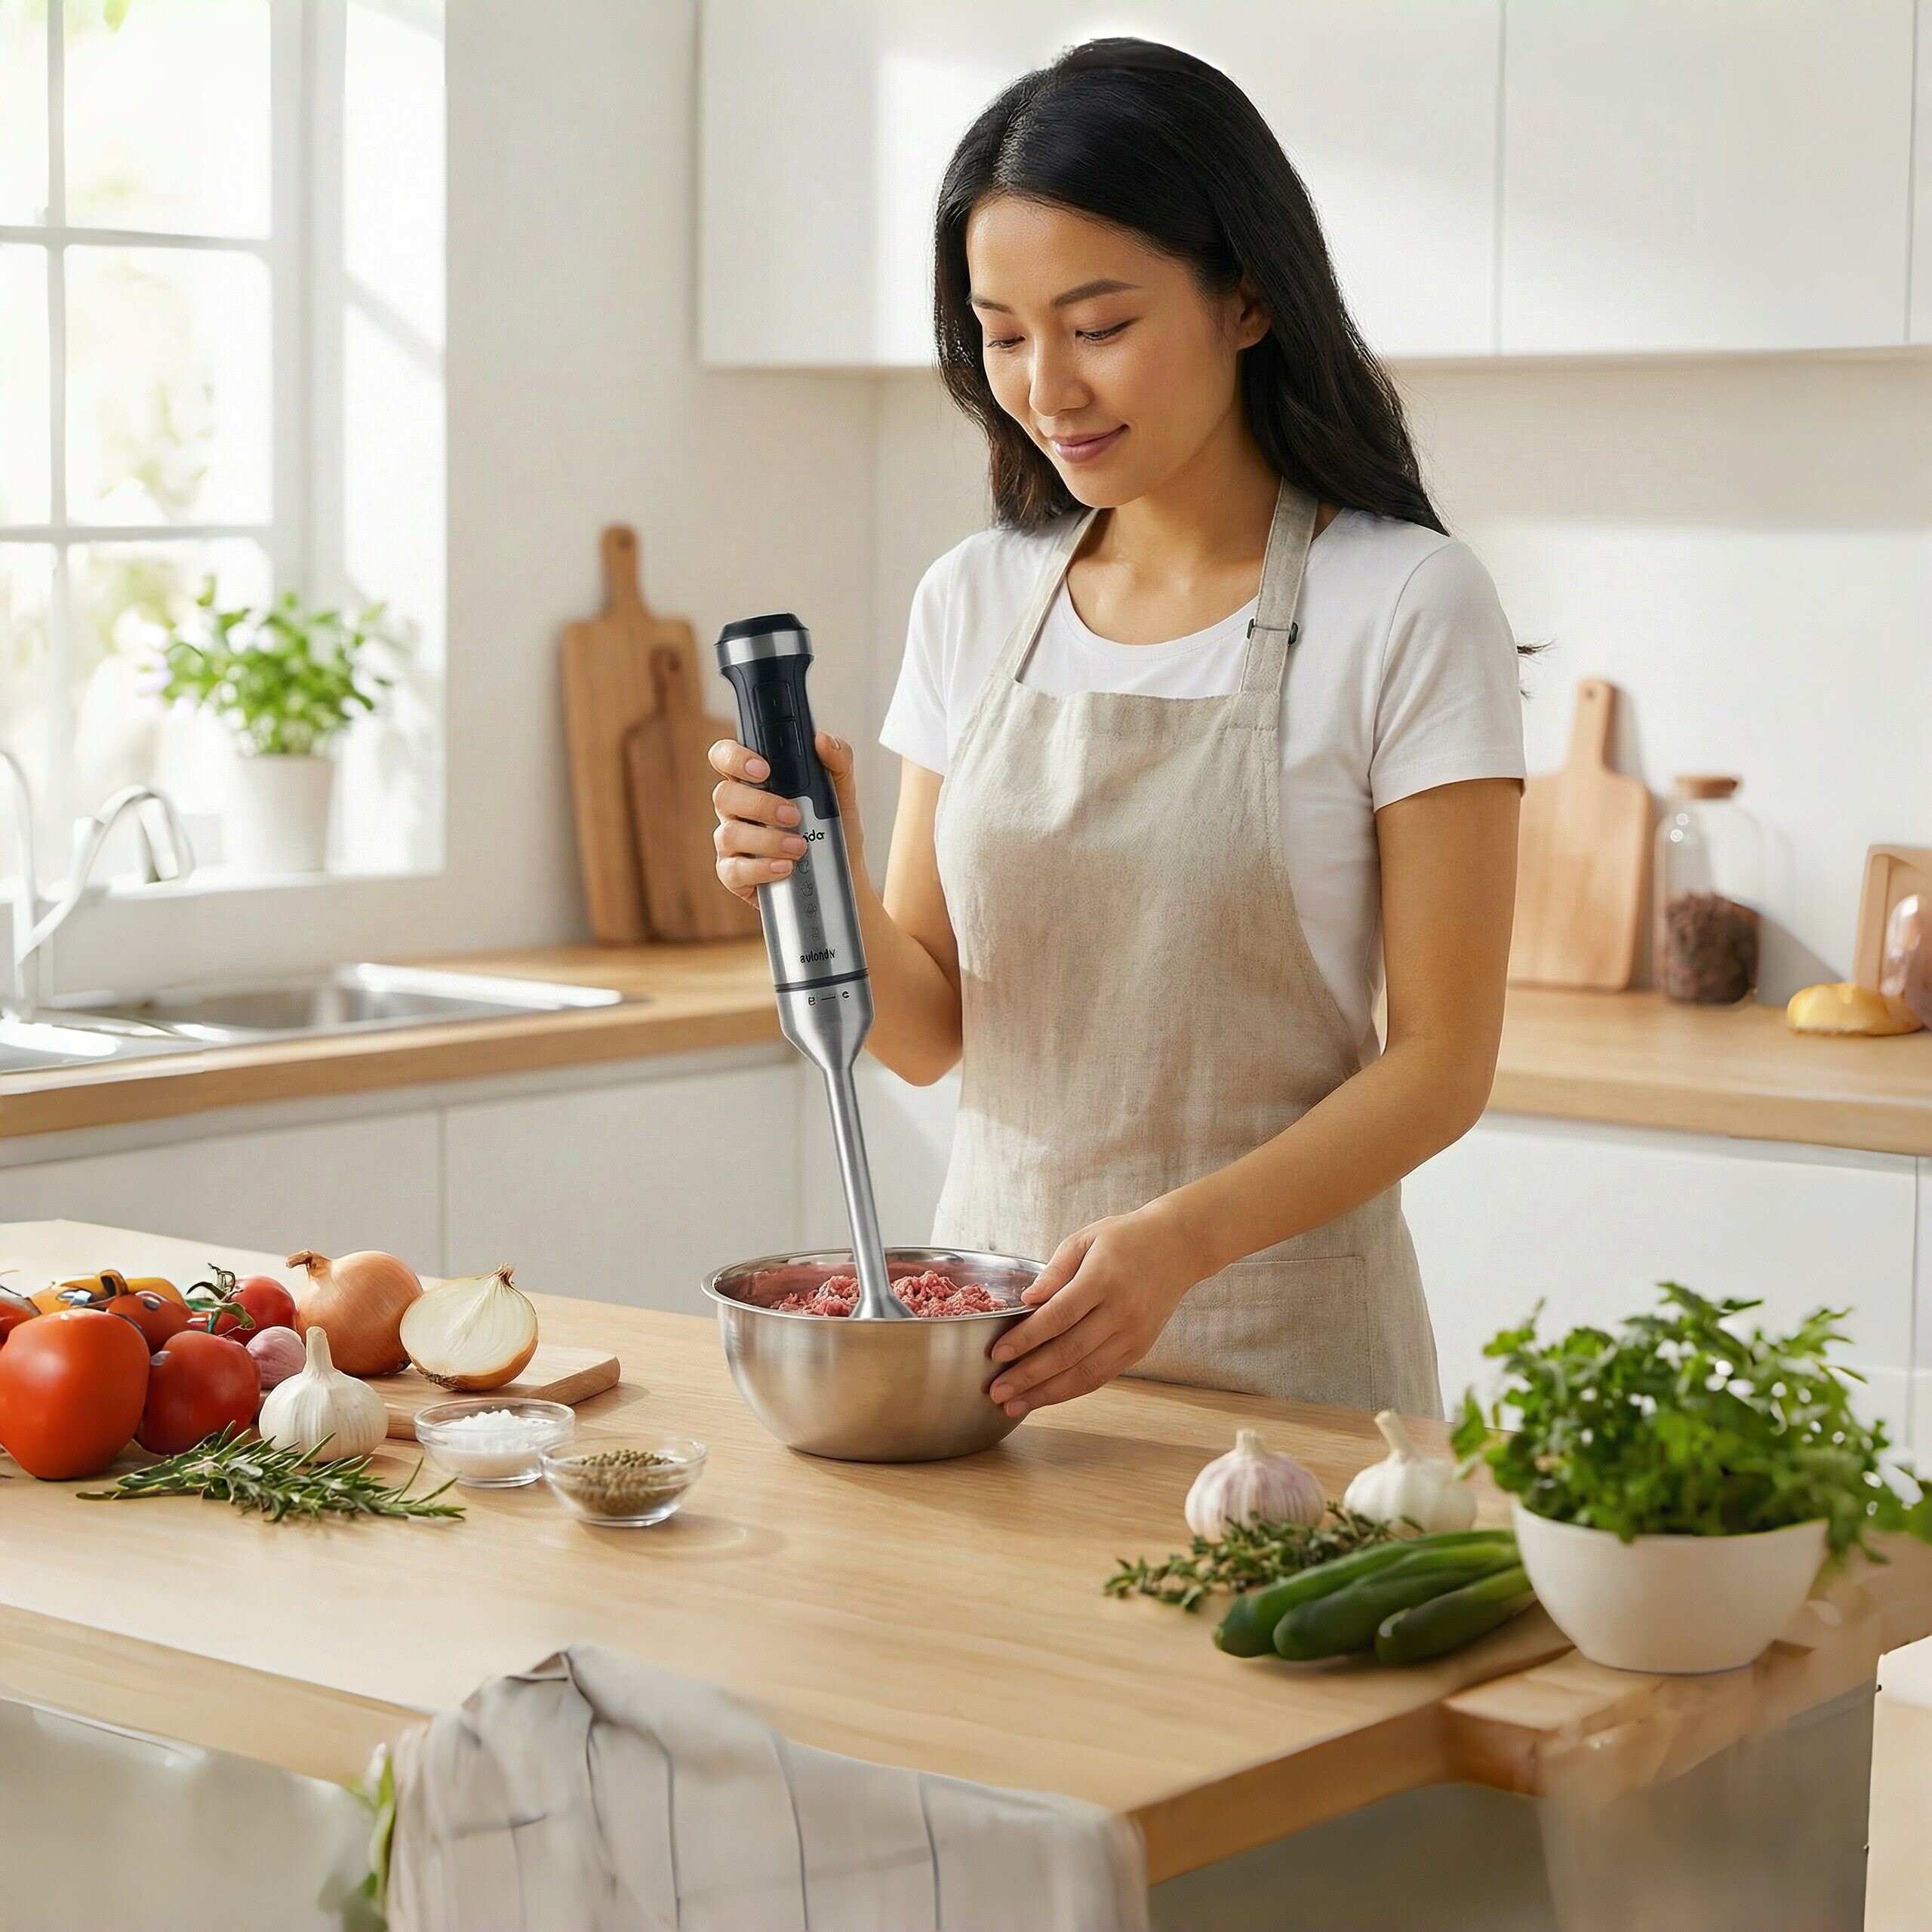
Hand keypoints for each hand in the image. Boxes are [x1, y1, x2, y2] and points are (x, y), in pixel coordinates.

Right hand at [709, 729, 861, 903]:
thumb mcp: (842, 795)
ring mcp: (732, 843)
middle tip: (793, 815)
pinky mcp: (734, 875)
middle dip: (760, 804)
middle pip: (724, 795)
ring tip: (799, 846)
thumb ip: (837, 763)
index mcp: (755, 783)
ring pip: (729, 834)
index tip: (762, 768)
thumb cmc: (834, 832)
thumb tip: (824, 741)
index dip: (734, 758)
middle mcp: (737, 810)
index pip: (726, 758)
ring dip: (767, 839)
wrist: (844, 877)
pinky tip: (784, 868)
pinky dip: (760, 868)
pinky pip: (733, 871)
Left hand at [986, 1205, 1204, 1416]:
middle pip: (1069, 1351)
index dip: (1027, 1338)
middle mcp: (1121, 1311)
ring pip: (1085, 1373)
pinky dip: (1071, 1390)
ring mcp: (1133, 1334)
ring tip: (1013, 1405)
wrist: (1177, 1247)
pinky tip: (1046, 1396)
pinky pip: (1101, 1376)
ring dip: (1047, 1393)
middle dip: (1029, 1376)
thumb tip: (1026, 1300)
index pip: (1059, 1315)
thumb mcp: (1085, 1239)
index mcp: (1104, 1279)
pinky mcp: (1139, 1349)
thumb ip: (1054, 1270)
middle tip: (996, 1391)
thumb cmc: (1125, 1239)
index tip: (997, 1353)